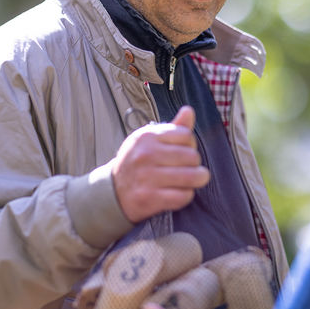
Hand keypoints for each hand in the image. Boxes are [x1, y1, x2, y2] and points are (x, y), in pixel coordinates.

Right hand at [111, 106, 209, 222]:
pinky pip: (183, 196)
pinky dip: (186, 195)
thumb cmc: (138, 162)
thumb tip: (189, 110)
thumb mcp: (150, 141)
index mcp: (147, 137)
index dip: (191, 144)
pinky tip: (180, 192)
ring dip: (197, 180)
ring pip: (191, 176)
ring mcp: (146, 177)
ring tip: (195, 180)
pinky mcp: (149, 198)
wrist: (113, 190)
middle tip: (188, 168)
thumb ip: (173, 127)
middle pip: (192, 156)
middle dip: (195, 164)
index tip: (184, 151)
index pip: (186, 136)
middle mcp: (146, 155)